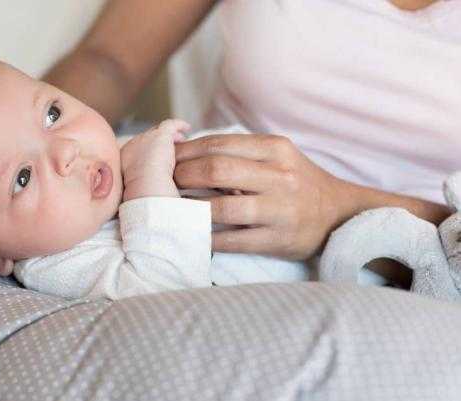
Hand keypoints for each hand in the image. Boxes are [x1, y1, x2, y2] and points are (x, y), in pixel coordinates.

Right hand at [120, 119, 189, 200]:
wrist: (146, 185)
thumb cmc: (142, 193)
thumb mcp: (137, 188)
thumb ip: (143, 184)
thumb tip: (151, 191)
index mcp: (126, 158)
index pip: (138, 151)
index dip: (149, 152)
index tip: (157, 157)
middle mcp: (133, 145)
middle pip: (148, 139)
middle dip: (158, 143)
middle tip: (171, 147)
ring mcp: (146, 138)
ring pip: (158, 131)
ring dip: (170, 135)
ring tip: (180, 138)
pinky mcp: (160, 135)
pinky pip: (170, 125)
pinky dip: (178, 125)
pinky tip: (187, 128)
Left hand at [174, 133, 346, 259]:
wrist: (339, 213)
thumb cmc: (295, 181)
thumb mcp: (275, 156)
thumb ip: (238, 151)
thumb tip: (185, 149)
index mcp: (275, 149)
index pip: (218, 144)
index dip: (186, 152)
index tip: (167, 159)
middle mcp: (280, 176)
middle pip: (216, 171)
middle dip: (183, 176)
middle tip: (166, 184)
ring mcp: (280, 210)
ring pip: (222, 208)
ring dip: (191, 209)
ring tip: (174, 209)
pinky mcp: (279, 240)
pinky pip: (234, 241)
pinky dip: (209, 238)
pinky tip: (193, 234)